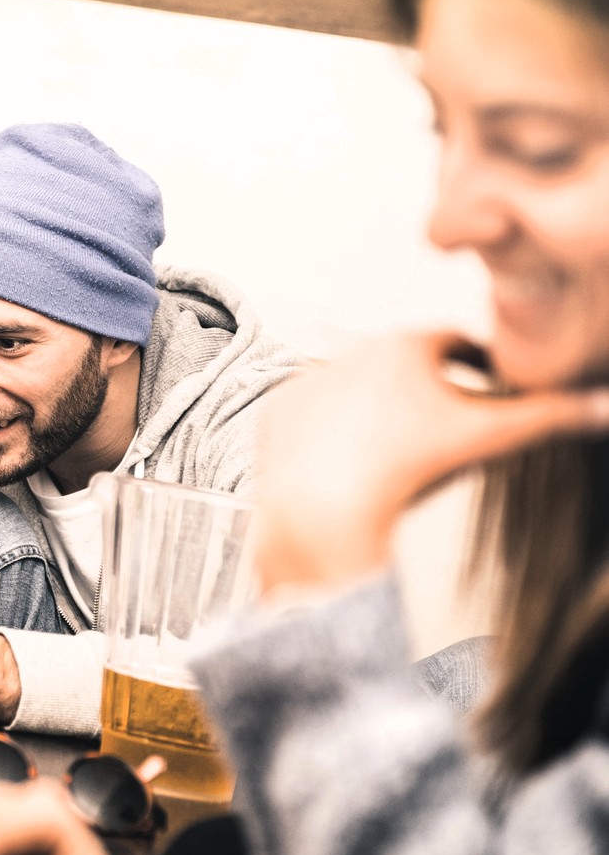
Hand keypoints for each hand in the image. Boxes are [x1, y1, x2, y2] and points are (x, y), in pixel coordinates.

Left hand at [256, 332, 608, 596]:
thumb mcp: (483, 440)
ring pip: (361, 388)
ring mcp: (309, 377)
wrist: (320, 512)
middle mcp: (351, 348)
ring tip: (405, 440)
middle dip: (433, 386)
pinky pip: (318, 415)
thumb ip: (546, 417)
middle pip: (407, 365)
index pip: (458, 345)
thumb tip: (607, 407)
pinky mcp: (278, 409)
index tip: (497, 387)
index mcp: (404, 343)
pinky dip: (338, 430)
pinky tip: (352, 454)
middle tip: (453, 416)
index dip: (484, 367)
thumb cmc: (407, 472)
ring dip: (384, 406)